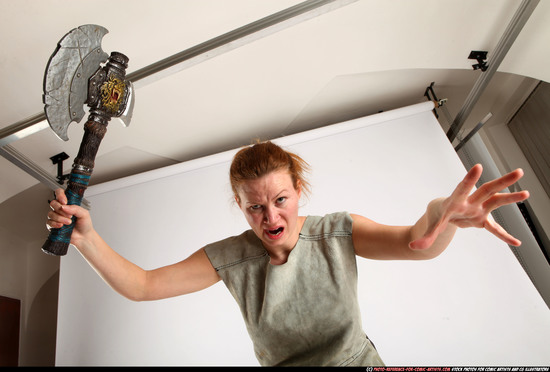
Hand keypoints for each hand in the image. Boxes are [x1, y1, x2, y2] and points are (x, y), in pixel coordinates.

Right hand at [47, 188, 93, 246]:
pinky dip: (55, 223)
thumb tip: (64, 206)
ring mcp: (56, 217)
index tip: (64, 202)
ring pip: (51, 213)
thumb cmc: (85, 225)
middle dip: (61, 209)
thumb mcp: (84, 214)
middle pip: (53, 203)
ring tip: (69, 222)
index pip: (60, 193)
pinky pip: (49, 222)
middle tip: (70, 215)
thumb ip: (75, 208)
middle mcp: (61, 209)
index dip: (60, 195)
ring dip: (60, 218)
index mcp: (68, 204)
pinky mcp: (53, 225)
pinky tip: (61, 225)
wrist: (84, 237)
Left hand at [409, 164, 529, 249]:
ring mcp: (479, 209)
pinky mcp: (483, 219)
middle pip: (487, 190)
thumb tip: (413, 247)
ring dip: (511, 198)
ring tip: (527, 193)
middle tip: (519, 172)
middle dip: (502, 181)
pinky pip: (495, 229)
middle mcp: (471, 202)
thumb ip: (425, 237)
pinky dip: (503, 237)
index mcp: (456, 201)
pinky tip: (516, 243)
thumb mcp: (431, 227)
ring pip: (497, 200)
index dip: (469, 179)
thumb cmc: (437, 216)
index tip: (478, 167)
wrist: (442, 214)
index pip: (463, 188)